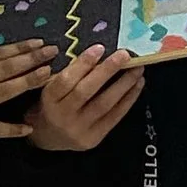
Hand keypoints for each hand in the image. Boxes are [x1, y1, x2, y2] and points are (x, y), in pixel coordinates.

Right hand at [27, 45, 144, 151]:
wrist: (50, 137)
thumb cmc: (53, 104)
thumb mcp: (52, 88)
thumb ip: (70, 73)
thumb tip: (99, 52)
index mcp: (49, 100)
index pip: (65, 81)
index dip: (83, 64)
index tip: (99, 48)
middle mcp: (62, 116)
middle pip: (85, 91)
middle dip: (107, 71)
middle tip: (124, 55)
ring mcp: (79, 130)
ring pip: (104, 104)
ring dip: (124, 85)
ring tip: (137, 69)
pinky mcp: (94, 138)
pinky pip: (114, 117)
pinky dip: (128, 99)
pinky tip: (138, 85)